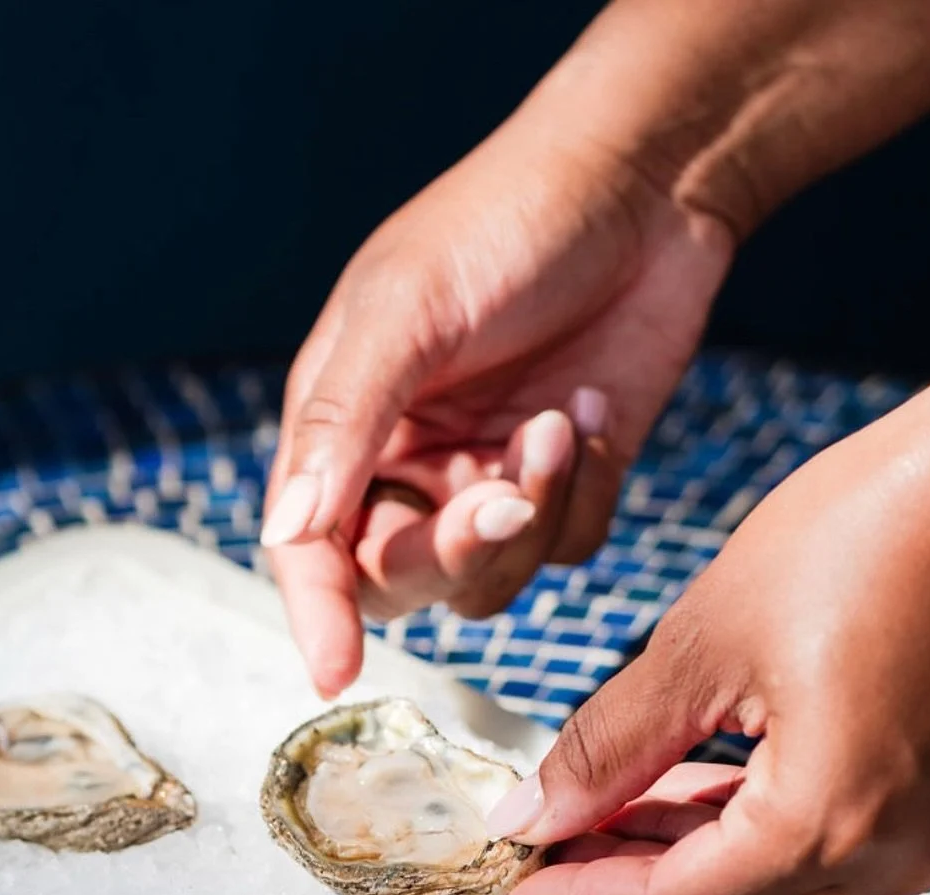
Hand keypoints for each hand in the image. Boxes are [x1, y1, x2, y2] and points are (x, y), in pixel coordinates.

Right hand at [262, 111, 732, 696]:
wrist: (644, 185)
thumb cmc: (503, 222)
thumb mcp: (404, 309)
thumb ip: (341, 424)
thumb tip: (285, 532)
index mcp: (343, 425)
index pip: (310, 548)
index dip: (316, 614)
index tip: (334, 673)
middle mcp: (408, 467)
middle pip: (405, 580)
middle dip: (457, 547)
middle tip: (506, 488)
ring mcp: (489, 482)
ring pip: (494, 577)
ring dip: (533, 513)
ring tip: (561, 420)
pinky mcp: (568, 486)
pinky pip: (568, 547)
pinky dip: (585, 490)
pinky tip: (594, 407)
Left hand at [492, 345, 929, 894]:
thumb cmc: (866, 529)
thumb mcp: (704, 640)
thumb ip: (608, 748)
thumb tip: (528, 819)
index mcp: (826, 822)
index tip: (518, 892)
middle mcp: (899, 857)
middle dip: (637, 884)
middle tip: (559, 844)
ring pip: (788, 892)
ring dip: (700, 861)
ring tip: (618, 810)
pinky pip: (845, 856)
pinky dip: (767, 836)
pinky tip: (703, 789)